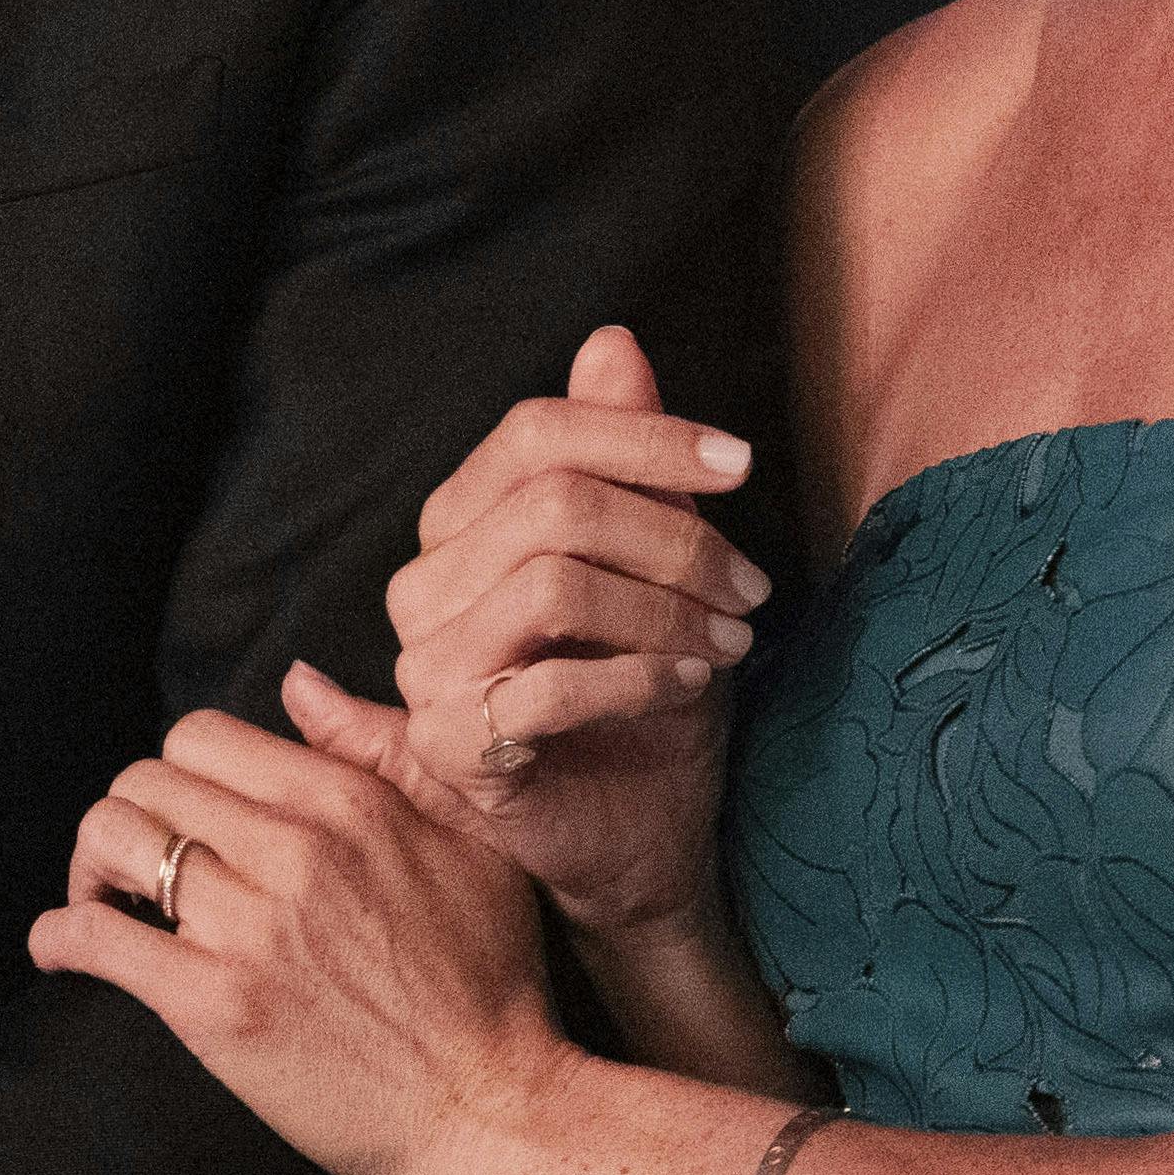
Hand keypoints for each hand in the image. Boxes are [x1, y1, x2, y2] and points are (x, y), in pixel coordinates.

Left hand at [33, 703, 571, 1174]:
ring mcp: (252, 929)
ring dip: (90, 869)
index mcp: (349, 803)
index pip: (202, 736)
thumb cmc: (491, 982)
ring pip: (112, 842)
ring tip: (107, 902)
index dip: (179, 774)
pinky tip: (63, 947)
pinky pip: (98, 938)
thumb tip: (298, 681)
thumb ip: (384, 750)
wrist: (492, 1112)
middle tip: (137, 867)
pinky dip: (61, 935)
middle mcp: (296, 851)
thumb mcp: (473, 841)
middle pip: (144, 781)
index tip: (187, 819)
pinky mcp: (217, 1006)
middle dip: (129, 817)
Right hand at [370, 327, 764, 949]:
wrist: (643, 833)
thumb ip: (624, 455)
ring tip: (728, 640)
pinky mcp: (450, 745)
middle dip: (677, 539)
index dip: (643, 435)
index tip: (740, 464)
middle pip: (554, 503)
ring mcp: (426, 667)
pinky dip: (640, 675)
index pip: (533, 432)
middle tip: (749, 590)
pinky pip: (551, 684)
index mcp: (460, 524)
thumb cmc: (647, 692)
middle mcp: (423, 585)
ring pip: (553, 582)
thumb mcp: (657, 562)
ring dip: (667, 608)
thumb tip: (610, 341)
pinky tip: (686, 683)